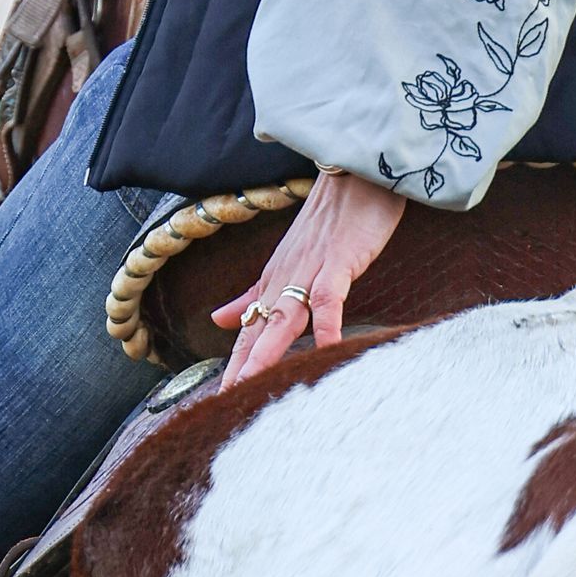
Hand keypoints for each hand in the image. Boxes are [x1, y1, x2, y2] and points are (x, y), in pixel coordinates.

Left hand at [214, 171, 405, 385]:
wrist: (356, 174)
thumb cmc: (331, 218)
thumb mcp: (289, 259)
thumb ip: (255, 293)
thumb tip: (219, 320)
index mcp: (275, 281)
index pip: (250, 330)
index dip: (236, 363)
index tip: (220, 398)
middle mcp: (285, 279)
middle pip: (260, 330)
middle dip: (243, 367)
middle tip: (227, 403)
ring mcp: (310, 270)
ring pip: (284, 317)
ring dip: (268, 351)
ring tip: (253, 386)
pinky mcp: (338, 262)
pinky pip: (329, 297)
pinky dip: (327, 323)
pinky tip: (326, 350)